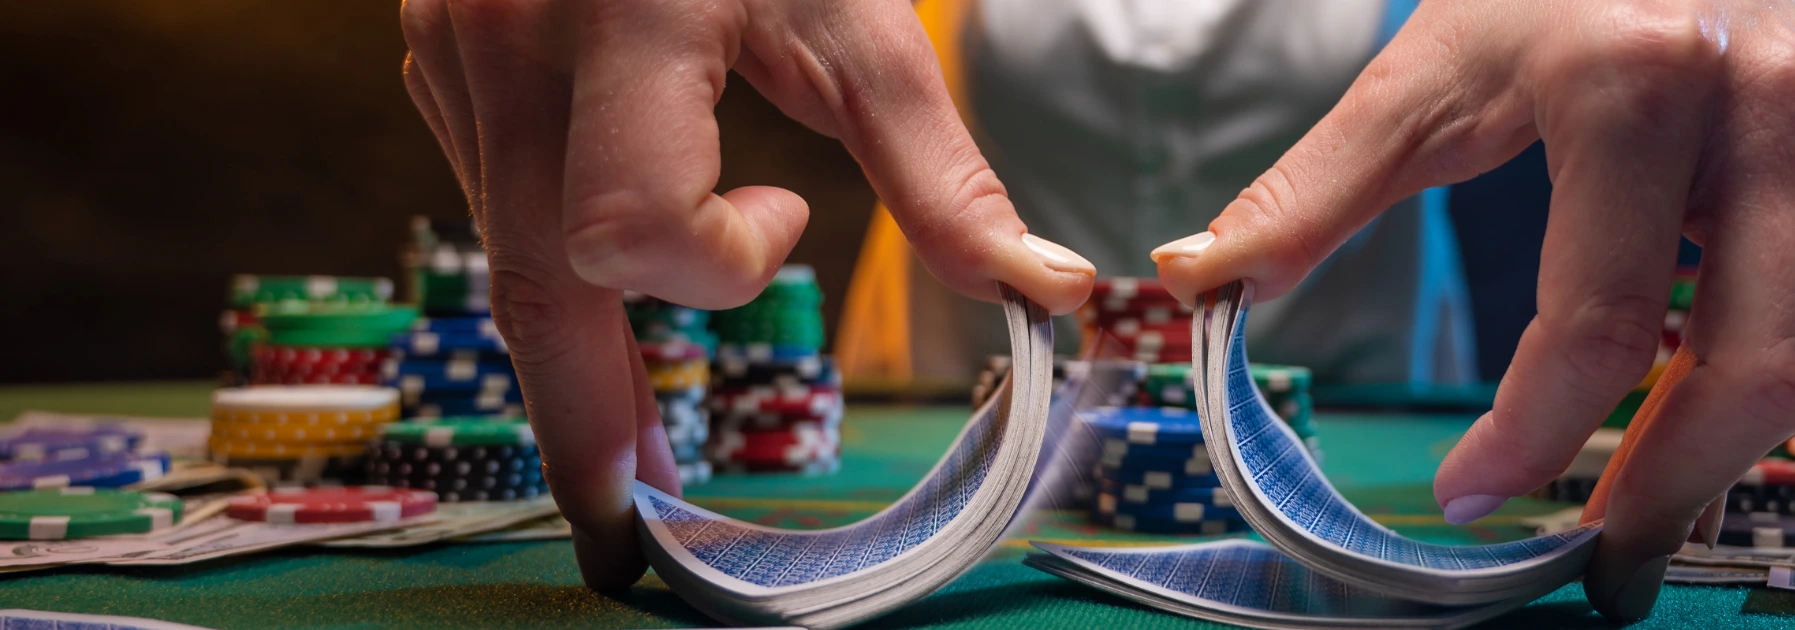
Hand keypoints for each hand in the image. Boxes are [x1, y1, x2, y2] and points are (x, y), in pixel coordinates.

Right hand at [398, 0, 1093, 589]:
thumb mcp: (854, 14)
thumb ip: (938, 164)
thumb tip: (1038, 293)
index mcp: (622, 30)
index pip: (623, 224)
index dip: (711, 261)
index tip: (787, 214)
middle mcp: (508, 49)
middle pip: (527, 286)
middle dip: (582, 419)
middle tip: (622, 533)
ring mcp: (452, 55)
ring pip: (500, 246)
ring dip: (571, 344)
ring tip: (626, 439)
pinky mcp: (436, 57)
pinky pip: (489, 187)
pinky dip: (549, 253)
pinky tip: (605, 271)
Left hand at [1149, 0, 1794, 618]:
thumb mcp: (1417, 77)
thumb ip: (1312, 191)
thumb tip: (1197, 276)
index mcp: (1638, 77)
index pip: (1599, 323)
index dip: (1533, 438)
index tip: (1475, 496)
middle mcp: (1767, 94)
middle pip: (1758, 366)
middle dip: (1673, 484)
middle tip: (1600, 552)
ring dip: (1716, 429)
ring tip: (1634, 480)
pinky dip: (1751, 343)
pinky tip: (1685, 353)